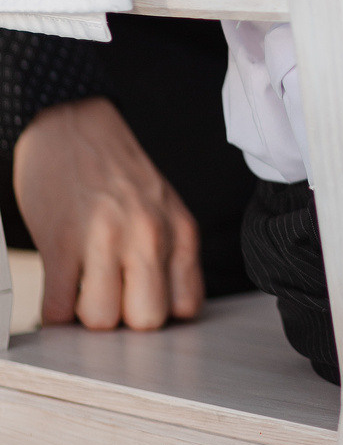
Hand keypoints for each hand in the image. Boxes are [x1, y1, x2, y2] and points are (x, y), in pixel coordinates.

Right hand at [12, 98, 203, 329]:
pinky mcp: (61, 242)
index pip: (186, 307)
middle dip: (125, 321)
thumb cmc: (116, 170)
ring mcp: (104, 238)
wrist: (71, 123)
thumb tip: (164, 314)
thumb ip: (170, 253)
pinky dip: (55, 310)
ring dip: (86, 316)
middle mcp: (147, 234)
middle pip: (146, 320)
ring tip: (83, 292)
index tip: (141, 306)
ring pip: (101, 320)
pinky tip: (59, 287)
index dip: (160, 314)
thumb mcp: (163, 205)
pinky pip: (58, 308)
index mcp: (178, 228)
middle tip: (112, 301)